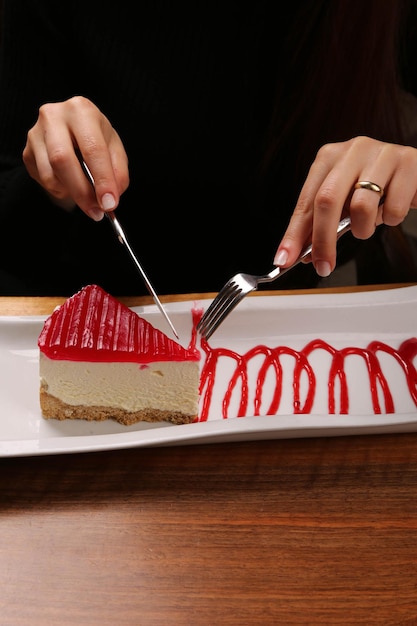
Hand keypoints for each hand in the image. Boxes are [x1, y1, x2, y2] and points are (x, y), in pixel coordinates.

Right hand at [22, 96, 128, 219]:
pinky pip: (43, 180)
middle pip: (63, 159)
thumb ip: (118, 172)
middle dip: (83, 192)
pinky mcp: (27, 151)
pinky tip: (71, 185)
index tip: (110, 203)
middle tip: (97, 211)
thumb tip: (111, 196)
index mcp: (81, 110)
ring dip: (71, 194)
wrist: (71, 131)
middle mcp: (54, 116)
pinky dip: (60, 190)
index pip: (92, 148)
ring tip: (87, 199)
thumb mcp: (114, 149)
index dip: (103, 179)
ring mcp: (36, 133)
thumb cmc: (95, 139)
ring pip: (50, 174)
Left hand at [274, 136, 416, 276]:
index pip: (305, 201)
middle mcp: (352, 150)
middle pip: (327, 201)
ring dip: (363, 230)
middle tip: (324, 266)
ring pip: (361, 207)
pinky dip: (391, 219)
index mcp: (329, 158)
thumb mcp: (346, 201)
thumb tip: (305, 254)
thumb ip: (324, 223)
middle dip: (322, 241)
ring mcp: (381, 154)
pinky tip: (392, 208)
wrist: (416, 172)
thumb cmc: (378, 186)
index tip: (284, 259)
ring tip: (368, 226)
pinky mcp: (408, 164)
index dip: (294, 234)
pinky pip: (393, 209)